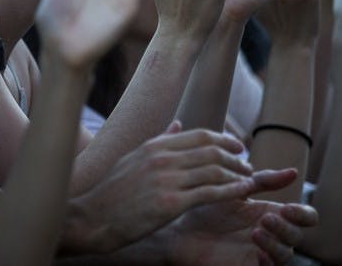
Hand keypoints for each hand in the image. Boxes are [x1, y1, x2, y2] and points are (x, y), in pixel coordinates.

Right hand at [71, 122, 269, 251]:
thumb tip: (178, 123)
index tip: (238, 147)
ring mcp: (166, 180)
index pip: (199, 135)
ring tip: (248, 180)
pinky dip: (232, 190)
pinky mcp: (170, 203)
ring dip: (237, 174)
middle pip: (211, 150)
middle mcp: (161, 158)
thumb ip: (159, 141)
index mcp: (153, 146)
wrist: (93, 218)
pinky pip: (210, 193)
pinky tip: (244, 192)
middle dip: (235, 157)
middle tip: (247, 165)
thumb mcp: (133, 158)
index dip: (224, 139)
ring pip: (214, 170)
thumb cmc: (112, 191)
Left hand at [169, 195, 317, 264]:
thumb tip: (294, 172)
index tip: (287, 207)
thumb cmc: (208, 206)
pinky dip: (267, 261)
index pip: (304, 216)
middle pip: (297, 235)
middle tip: (267, 217)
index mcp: (273, 213)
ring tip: (256, 231)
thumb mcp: (235, 189)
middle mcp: (273, 235)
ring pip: (286, 253)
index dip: (303, 213)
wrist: (181, 227)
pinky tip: (257, 252)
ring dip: (276, 243)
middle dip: (287, 227)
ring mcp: (263, 252)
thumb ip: (262, 181)